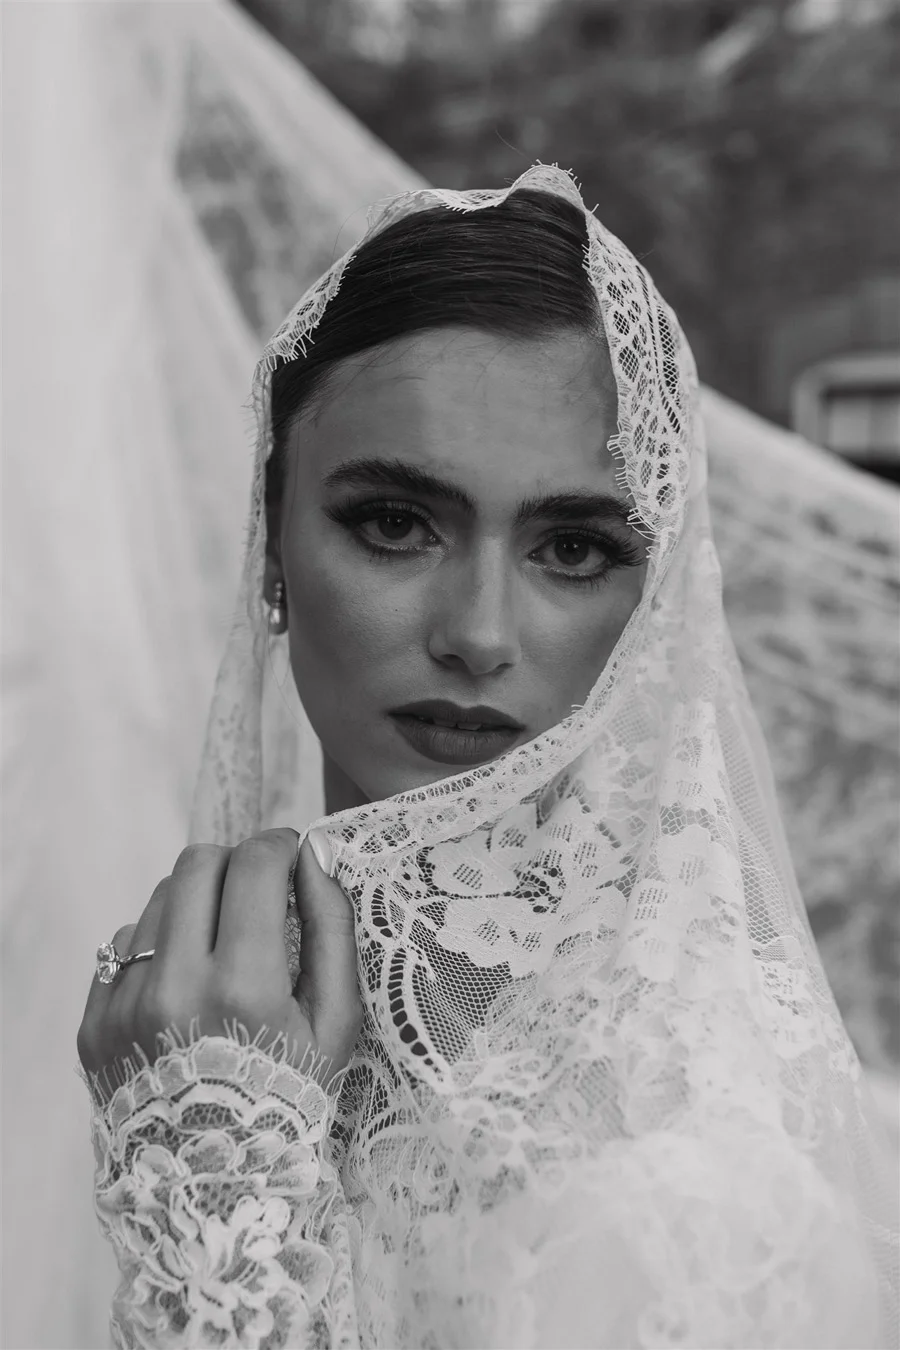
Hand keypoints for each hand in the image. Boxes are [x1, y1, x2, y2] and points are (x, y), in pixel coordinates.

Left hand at [77, 829, 362, 1091]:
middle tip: (257, 895)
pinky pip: (123, 944)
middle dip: (235, 864)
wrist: (214, 1191)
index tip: (290, 861)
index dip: (280, 847)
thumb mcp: (335, 1023)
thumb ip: (332, 931)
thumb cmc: (288, 1101)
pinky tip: (185, 984)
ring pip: (158, 897)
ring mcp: (124, 1005)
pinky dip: (160, 948)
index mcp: (243, 987)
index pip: (254, 864)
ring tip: (220, 944)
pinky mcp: (92, 1022)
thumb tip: (314, 858)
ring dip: (196, 903)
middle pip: (197, 863)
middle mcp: (174, 989)